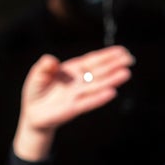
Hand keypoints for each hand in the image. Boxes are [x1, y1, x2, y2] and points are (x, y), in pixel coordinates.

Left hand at [12, 46, 132, 160]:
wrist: (34, 113)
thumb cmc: (37, 91)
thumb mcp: (37, 75)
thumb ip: (44, 67)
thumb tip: (50, 60)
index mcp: (73, 70)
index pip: (93, 61)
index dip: (107, 56)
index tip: (122, 51)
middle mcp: (79, 81)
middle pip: (99, 71)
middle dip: (114, 65)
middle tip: (130, 59)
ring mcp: (77, 94)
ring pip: (96, 86)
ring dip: (111, 80)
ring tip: (125, 74)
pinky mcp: (73, 108)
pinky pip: (87, 102)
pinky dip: (98, 98)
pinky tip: (111, 93)